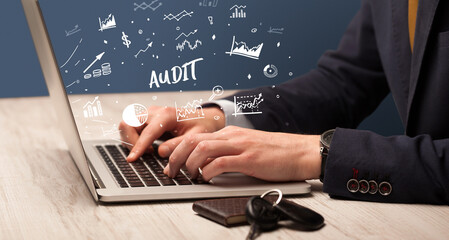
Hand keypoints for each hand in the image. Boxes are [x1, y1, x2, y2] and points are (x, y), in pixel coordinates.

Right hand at [119, 106, 224, 161]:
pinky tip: (148, 147)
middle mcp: (155, 112)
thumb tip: (160, 153)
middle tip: (146, 153)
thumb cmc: (201, 126)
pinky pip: (130, 127)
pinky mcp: (146, 118)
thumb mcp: (195, 138)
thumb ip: (179, 145)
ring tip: (148, 151)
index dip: (138, 147)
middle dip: (130, 141)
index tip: (132, 159)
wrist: (204, 118)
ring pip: (126, 125)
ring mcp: (149, 114)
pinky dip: (133, 138)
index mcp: (167, 115)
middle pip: (128, 123)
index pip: (147, 132)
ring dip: (131, 140)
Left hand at [164, 126, 321, 181]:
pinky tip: (206, 178)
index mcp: (230, 133)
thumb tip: (206, 165)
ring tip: (187, 175)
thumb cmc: (275, 152)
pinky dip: (209, 171)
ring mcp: (241, 146)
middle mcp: (232, 136)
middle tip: (170, 170)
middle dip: (176, 155)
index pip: (196, 135)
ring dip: (190, 163)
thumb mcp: (246, 147)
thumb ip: (227, 153)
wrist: (300, 151)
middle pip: (194, 140)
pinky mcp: (249, 159)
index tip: (166, 155)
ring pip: (203, 149)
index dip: (176, 145)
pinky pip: (221, 163)